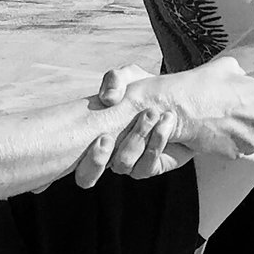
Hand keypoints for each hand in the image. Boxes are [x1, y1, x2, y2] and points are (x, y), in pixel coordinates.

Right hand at [72, 67, 163, 185]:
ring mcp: (127, 164)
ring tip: (153, 114)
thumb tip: (108, 99)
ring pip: (121, 165)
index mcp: (92, 134)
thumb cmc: (149, 88)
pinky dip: (155, 143)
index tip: (98, 137)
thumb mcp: (131, 77)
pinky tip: (165, 123)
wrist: (182, 101)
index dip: (73, 160)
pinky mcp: (149, 167)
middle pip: (86, 176)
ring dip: (136, 139)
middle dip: (96, 159)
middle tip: (106, 138)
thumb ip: (115, 79)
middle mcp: (106, 154)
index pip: (70, 158)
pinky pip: (145, 167)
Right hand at [133, 55, 253, 161]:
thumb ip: (241, 72)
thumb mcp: (225, 68)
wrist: (176, 107)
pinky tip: (218, 133)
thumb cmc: (198, 86)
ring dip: (249, 140)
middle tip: (252, 126)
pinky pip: (240, 153)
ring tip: (229, 125)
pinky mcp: (234, 152)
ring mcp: (249, 138)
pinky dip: (232, 146)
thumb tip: (241, 71)